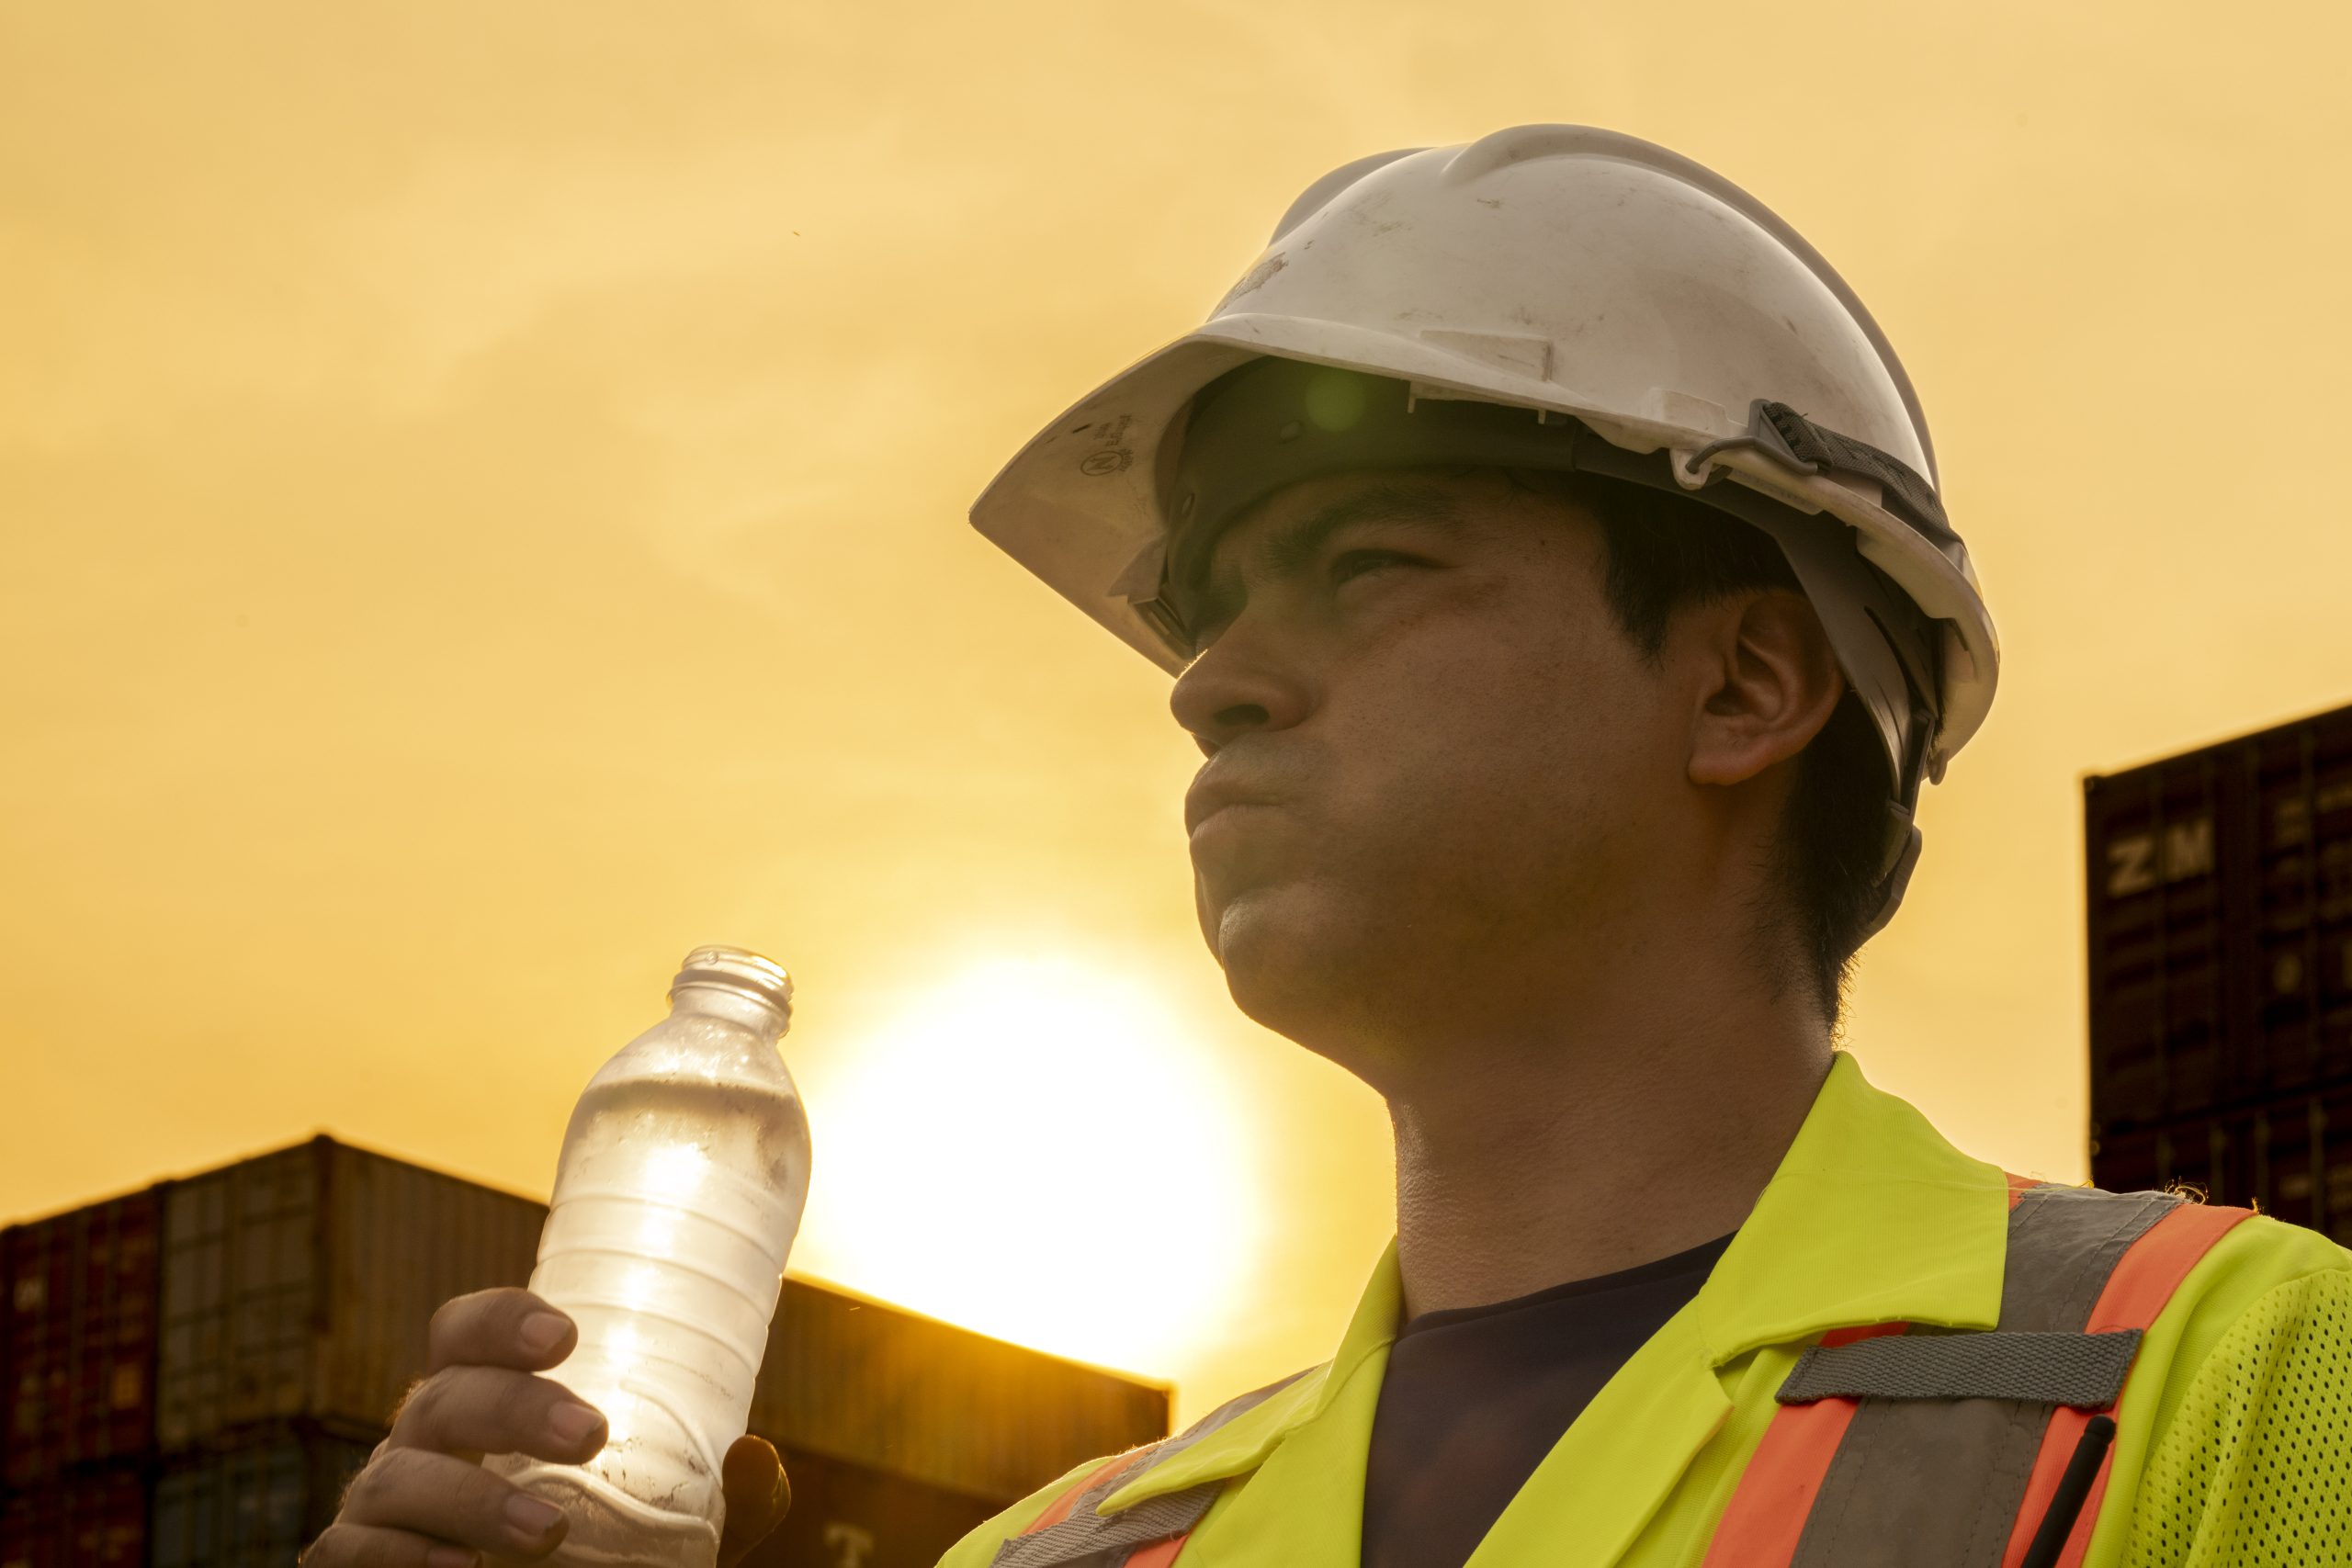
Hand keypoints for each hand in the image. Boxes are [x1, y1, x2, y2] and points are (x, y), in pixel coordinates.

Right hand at [301, 1287, 790, 1565]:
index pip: (465, 1333)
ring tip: (543, 1531)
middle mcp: (422, 1439)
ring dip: (471, 1499)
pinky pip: (352, 1551)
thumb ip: (714, 1502)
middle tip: (589, 1433)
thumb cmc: (582, 1551)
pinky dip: (401, 1558)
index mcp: (482, 1401)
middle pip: (445, 1395)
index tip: (567, 1335)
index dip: (502, 1320)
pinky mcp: (350, 1560)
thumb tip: (756, 1458)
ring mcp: (380, 1502)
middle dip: (514, 1406)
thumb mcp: (655, 1527)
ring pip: (399, 1476)